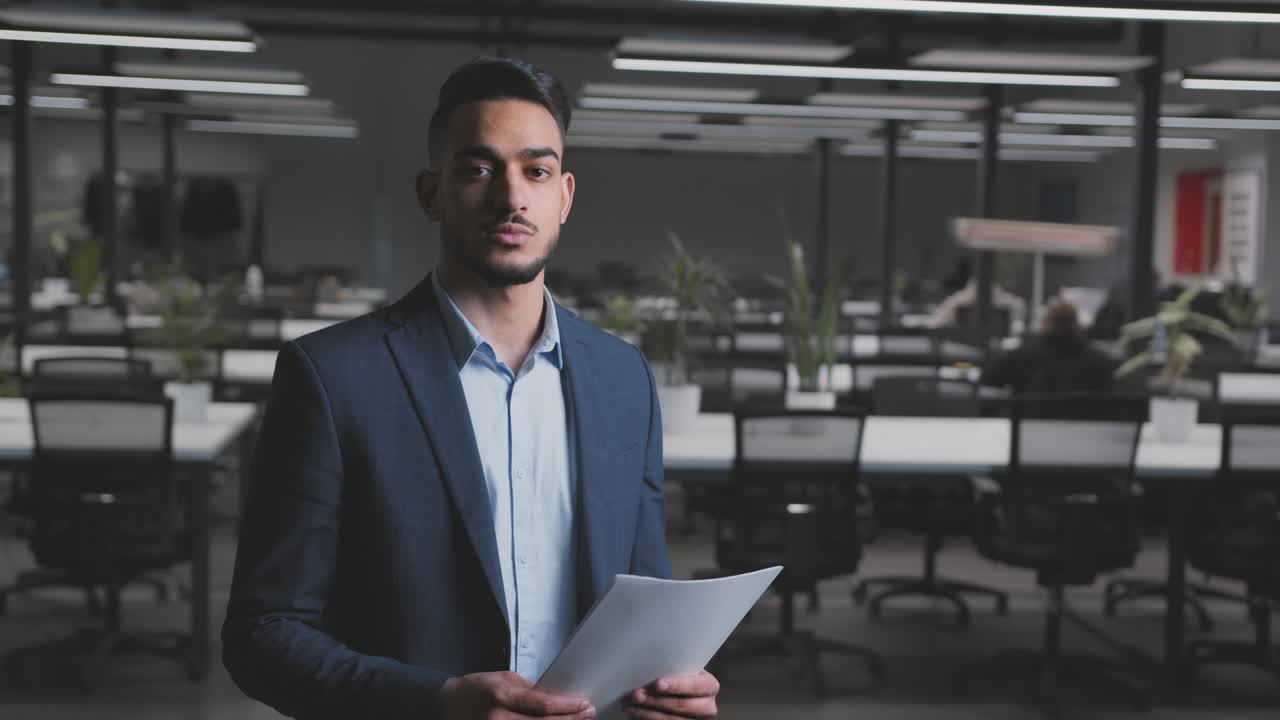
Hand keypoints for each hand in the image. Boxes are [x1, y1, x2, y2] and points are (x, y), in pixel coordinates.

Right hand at [440, 671, 595, 718]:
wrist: (448, 703)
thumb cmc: (477, 688)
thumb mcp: (505, 679)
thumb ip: (530, 691)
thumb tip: (558, 700)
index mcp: (502, 696)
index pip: (543, 705)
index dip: (568, 706)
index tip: (584, 703)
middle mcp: (499, 718)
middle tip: (589, 714)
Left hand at [623, 670, 718, 718]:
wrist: (681, 689)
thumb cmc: (677, 674)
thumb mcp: (681, 668)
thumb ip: (674, 667)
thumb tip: (650, 666)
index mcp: (710, 686)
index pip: (695, 686)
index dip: (677, 685)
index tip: (657, 684)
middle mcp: (707, 707)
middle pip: (682, 706)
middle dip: (656, 700)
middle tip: (636, 694)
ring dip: (647, 712)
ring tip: (630, 704)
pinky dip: (646, 718)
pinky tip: (633, 712)